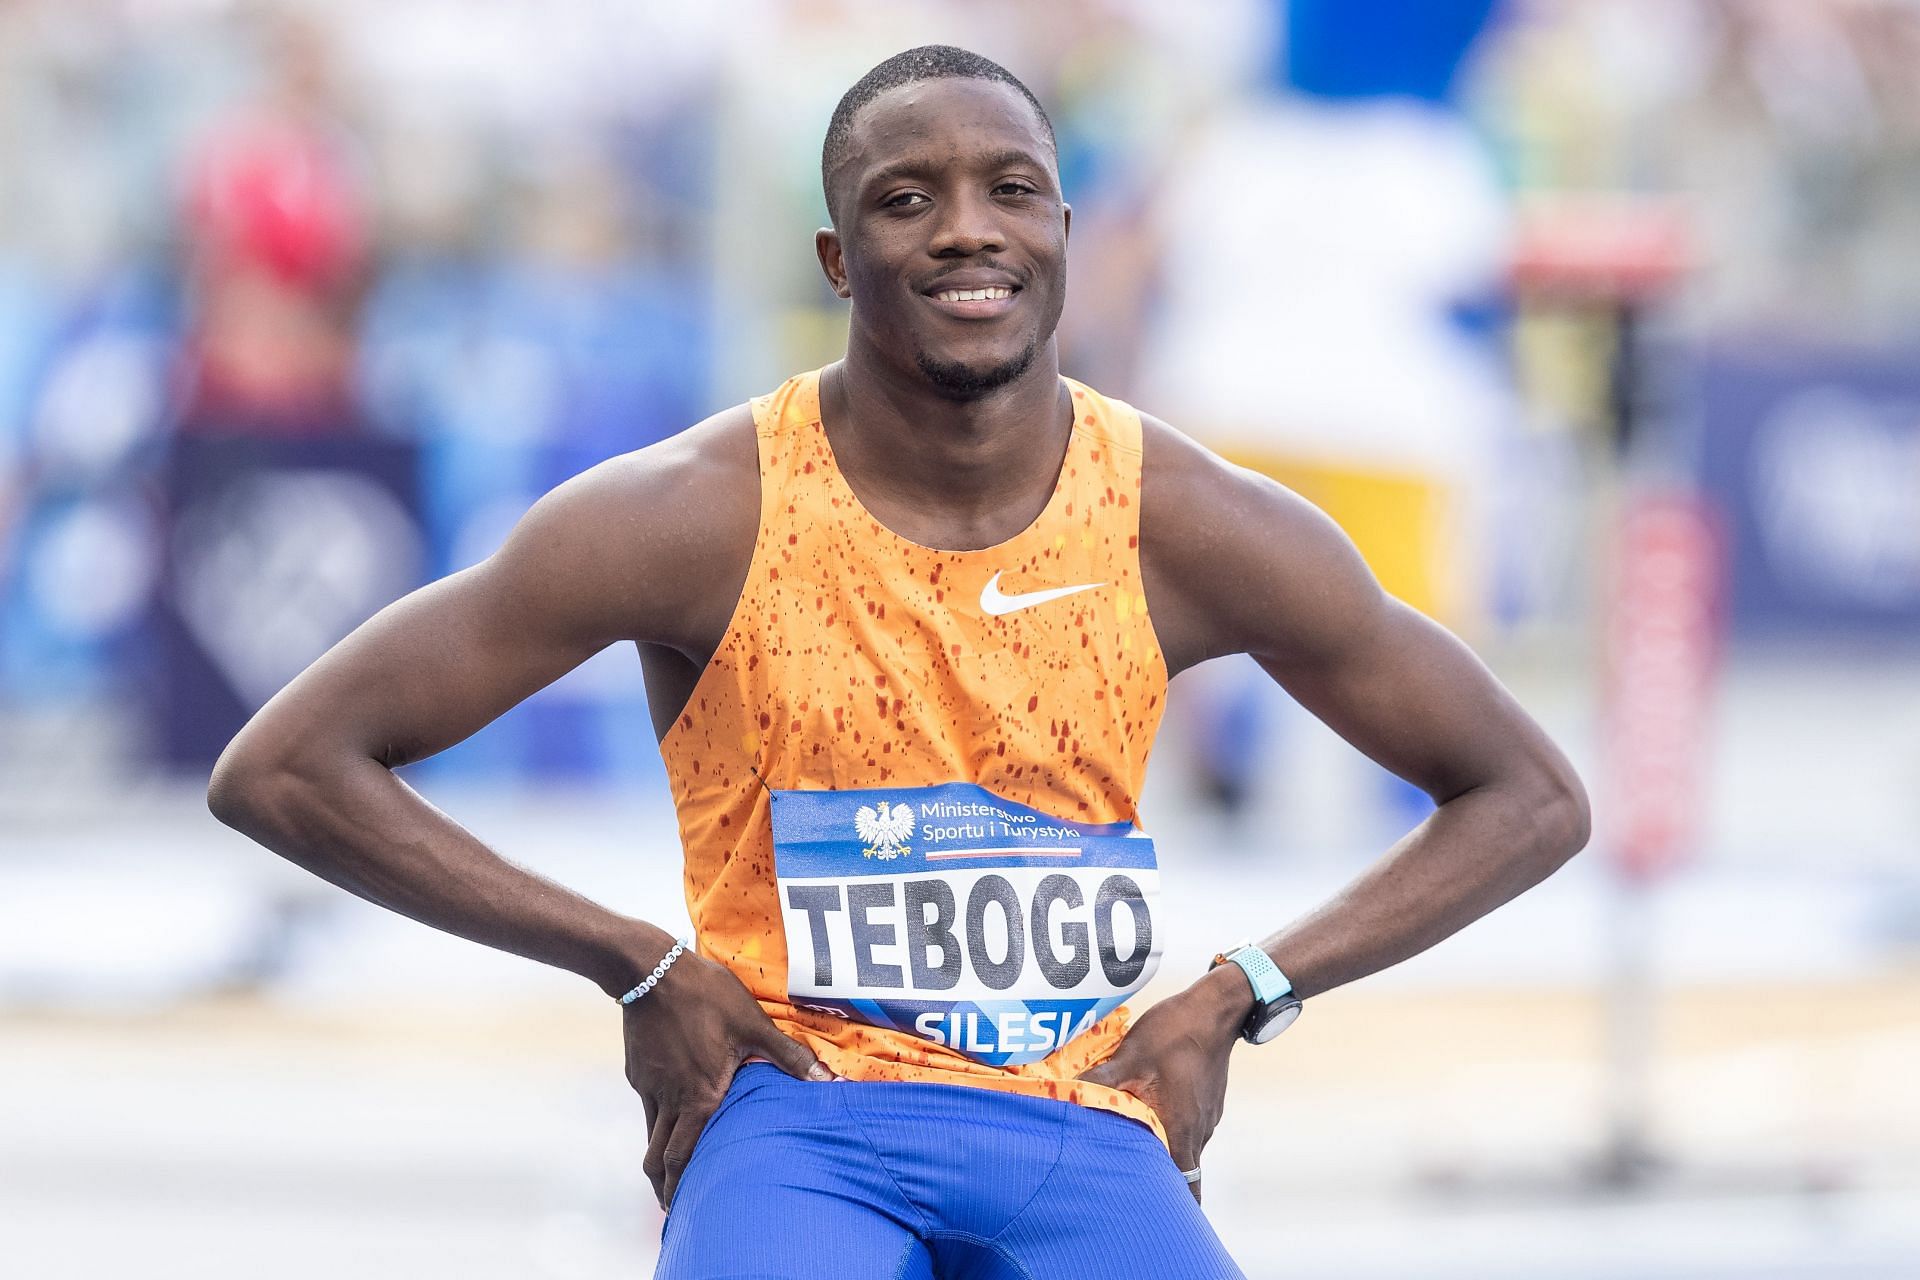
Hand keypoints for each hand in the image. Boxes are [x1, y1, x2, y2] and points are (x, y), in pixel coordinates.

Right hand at [620, 940, 832, 1207]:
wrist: (649, 970)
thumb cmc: (705, 996)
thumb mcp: (752, 1024)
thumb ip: (787, 1056)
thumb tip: (826, 1080)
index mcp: (699, 1097)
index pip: (685, 1157)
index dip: (681, 1188)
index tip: (681, 1211)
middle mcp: (670, 1100)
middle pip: (659, 1158)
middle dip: (665, 1186)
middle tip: (672, 1207)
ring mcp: (649, 1086)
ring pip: (651, 1135)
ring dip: (659, 1159)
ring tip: (667, 1173)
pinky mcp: (638, 1070)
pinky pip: (648, 1107)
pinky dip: (656, 1124)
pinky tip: (668, 1117)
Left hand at [1075, 965, 1248, 1201]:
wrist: (1217, 1008)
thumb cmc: (1176, 1032)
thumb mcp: (1130, 1056)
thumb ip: (1099, 1082)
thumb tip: (1065, 1095)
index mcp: (1181, 1130)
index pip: (1182, 1187)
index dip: (1170, 1209)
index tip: (1153, 1223)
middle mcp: (1198, 1131)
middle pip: (1181, 1174)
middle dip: (1159, 1187)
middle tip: (1131, 1193)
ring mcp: (1205, 1116)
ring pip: (1183, 1149)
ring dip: (1162, 1156)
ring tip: (1132, 1156)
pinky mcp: (1205, 1101)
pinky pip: (1187, 1127)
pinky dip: (1169, 1132)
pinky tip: (1148, 1118)